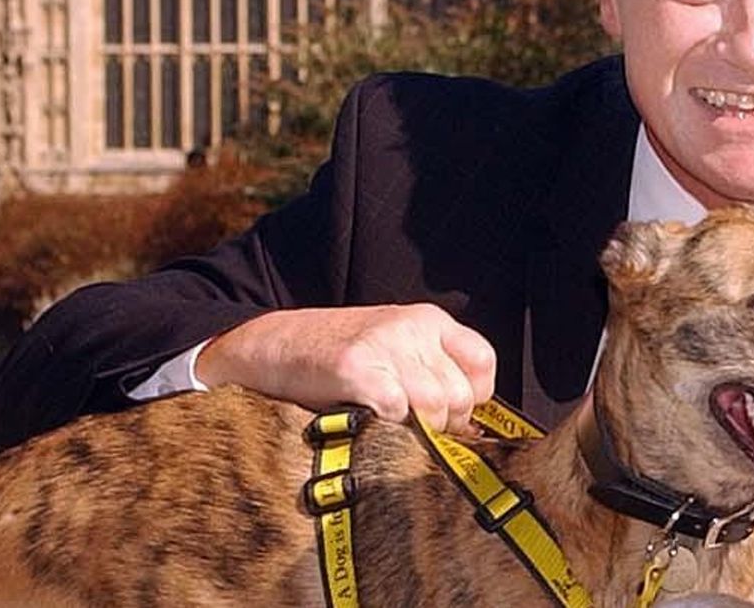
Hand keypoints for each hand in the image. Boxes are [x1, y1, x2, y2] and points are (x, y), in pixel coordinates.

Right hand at [195, 303, 496, 432]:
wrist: (270, 343)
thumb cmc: (335, 358)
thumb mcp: (394, 350)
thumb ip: (431, 374)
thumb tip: (469, 428)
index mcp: (429, 320)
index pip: (483, 364)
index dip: (473, 401)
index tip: (452, 420)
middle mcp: (414, 327)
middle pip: (461, 395)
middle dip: (444, 425)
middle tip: (414, 432)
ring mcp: (385, 344)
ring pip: (435, 407)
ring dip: (416, 432)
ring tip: (389, 430)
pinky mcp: (356, 367)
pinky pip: (396, 411)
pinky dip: (387, 428)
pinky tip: (368, 424)